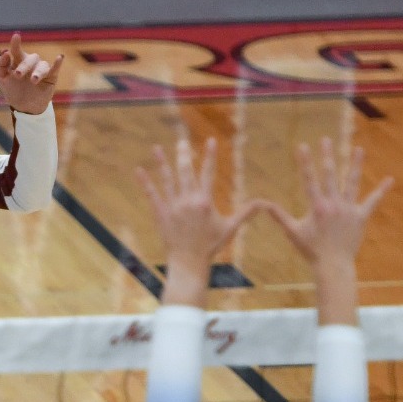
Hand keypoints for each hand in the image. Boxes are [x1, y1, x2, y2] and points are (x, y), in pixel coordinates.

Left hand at [0, 33, 61, 113]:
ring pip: (42, 65)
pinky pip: (55, 68)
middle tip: (17, 75)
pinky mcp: (51, 77)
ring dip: (38, 72)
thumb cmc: (12, 91)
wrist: (24, 108)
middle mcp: (31, 63)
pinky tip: (59, 57)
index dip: (16, 43)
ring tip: (33, 80)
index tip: (16, 36)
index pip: (17, 51)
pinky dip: (57, 63)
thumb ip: (0, 65)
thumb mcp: (1, 79)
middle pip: (30, 59)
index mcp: (18, 62)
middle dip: (24, 66)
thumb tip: (4, 52)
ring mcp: (41, 70)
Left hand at [136, 138, 259, 307]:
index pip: (208, 173)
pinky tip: (139, 170)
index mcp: (205, 201)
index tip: (211, 141)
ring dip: (161, 163)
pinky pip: (152, 194)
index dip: (210, 156)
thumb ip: (246, 213)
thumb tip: (263, 203)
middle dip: (184, 154)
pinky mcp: (160, 213)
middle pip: (186, 171)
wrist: (189, 262)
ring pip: (167, 179)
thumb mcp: (230, 228)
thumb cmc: (211, 245)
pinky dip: (145, 182)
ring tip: (156, 148)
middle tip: (182, 139)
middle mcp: (188, 200)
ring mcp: (173, 206)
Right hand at [258, 139, 391, 268]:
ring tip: (358, 148)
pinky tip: (390, 179)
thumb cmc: (311, 250)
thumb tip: (263, 204)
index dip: (305, 162)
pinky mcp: (361, 217)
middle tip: (326, 139)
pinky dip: (381, 191)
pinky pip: (372, 201)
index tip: (302, 146)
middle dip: (327, 155)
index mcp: (317, 206)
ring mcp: (349, 209)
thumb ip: (279, 216)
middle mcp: (334, 203)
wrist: (333, 265)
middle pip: (331, 174)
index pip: (309, 179)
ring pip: (352, 182)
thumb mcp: (292, 232)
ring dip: (355, 164)